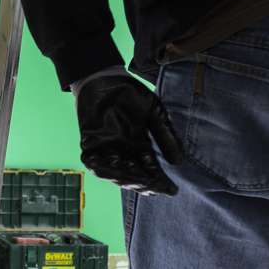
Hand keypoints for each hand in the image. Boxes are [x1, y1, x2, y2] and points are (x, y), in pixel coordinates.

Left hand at [75, 75, 182, 195]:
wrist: (104, 78)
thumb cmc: (132, 94)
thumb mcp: (155, 113)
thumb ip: (165, 135)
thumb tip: (179, 162)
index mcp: (140, 147)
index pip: (151, 170)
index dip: (160, 182)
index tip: (171, 190)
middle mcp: (124, 151)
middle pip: (133, 176)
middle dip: (143, 182)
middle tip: (152, 185)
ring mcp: (106, 148)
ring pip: (114, 172)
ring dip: (124, 178)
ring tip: (135, 178)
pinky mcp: (89, 142)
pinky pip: (93, 161)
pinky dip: (101, 167)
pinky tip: (112, 167)